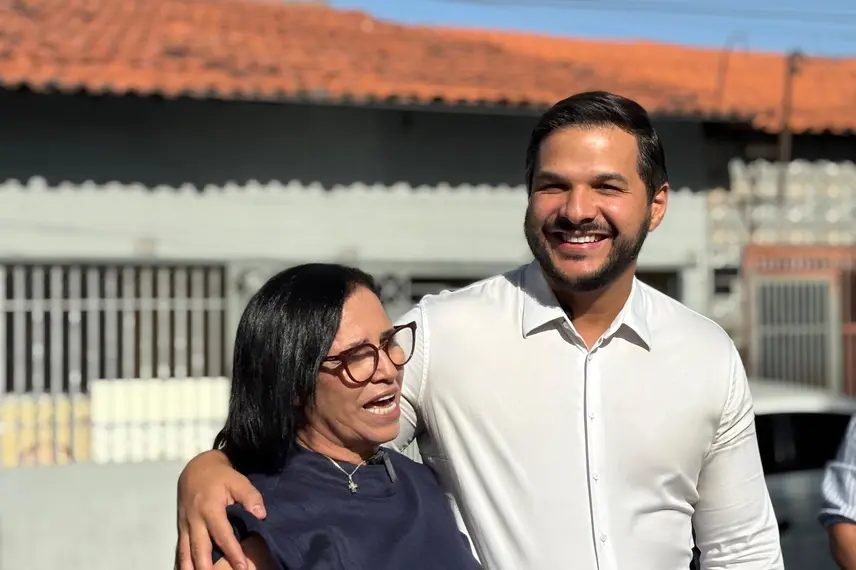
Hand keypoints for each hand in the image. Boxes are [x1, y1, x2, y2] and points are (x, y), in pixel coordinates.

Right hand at [175, 450, 266, 569]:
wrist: (196, 467)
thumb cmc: (221, 476)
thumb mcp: (238, 481)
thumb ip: (250, 497)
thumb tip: (261, 514)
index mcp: (210, 508)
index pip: (222, 534)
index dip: (232, 551)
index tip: (241, 567)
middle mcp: (195, 519)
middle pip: (200, 547)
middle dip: (206, 567)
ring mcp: (185, 524)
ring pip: (186, 551)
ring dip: (190, 567)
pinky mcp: (181, 527)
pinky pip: (180, 548)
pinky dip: (182, 562)